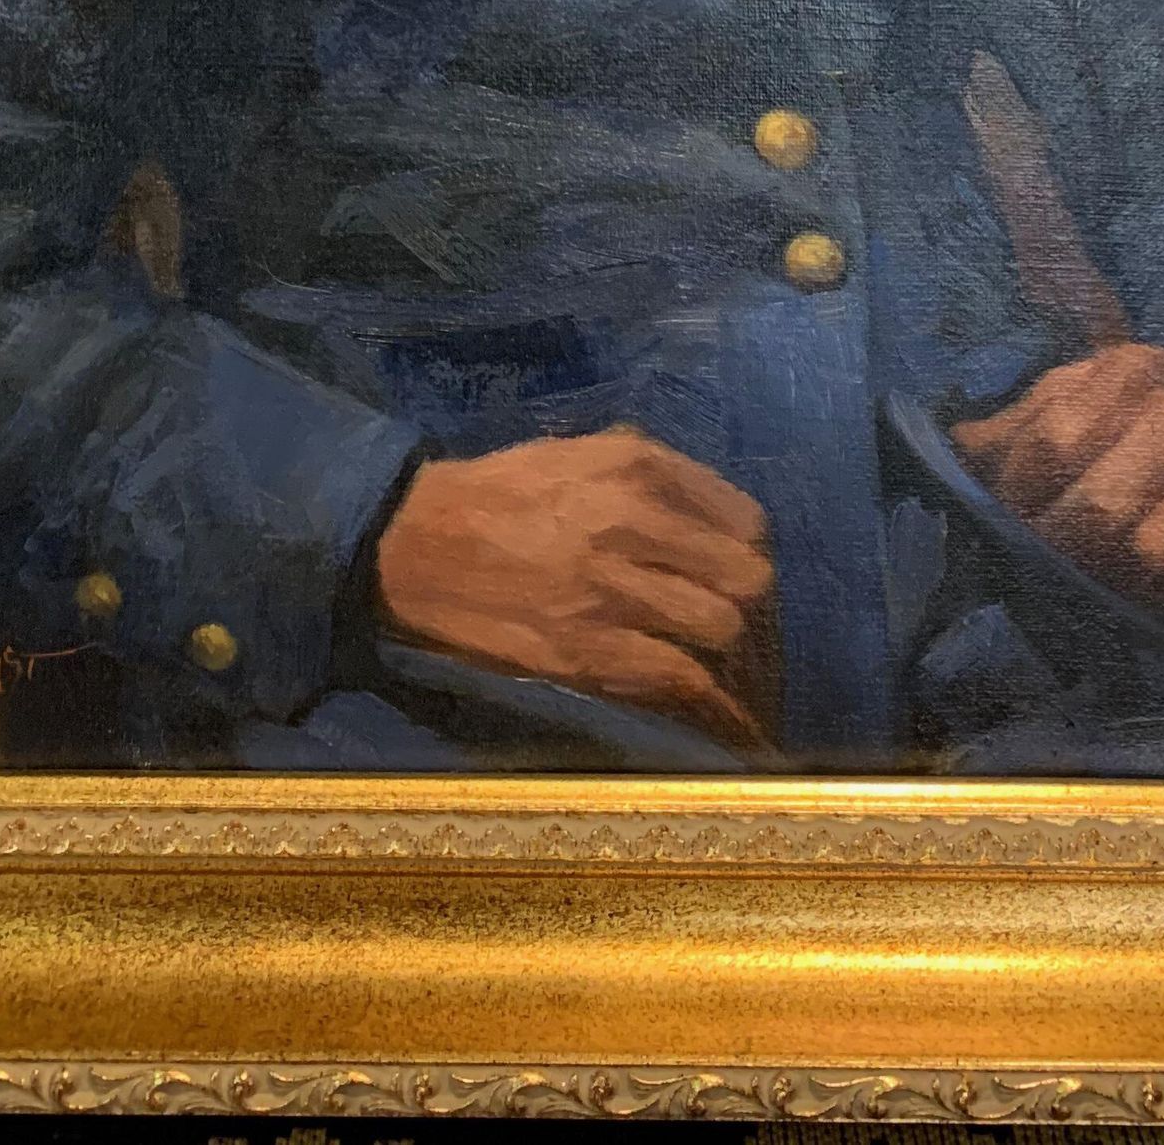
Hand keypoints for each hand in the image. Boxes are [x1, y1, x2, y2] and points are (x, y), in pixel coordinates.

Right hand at [372, 424, 776, 749]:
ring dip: (725, 651)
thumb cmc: (498, 494)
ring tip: (719, 662)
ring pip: (722, 627)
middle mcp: (632, 521)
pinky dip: (706, 701)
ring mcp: (610, 590)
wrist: (416, 543)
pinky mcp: (586, 650)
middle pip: (745, 576)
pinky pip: (679, 679)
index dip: (747, 550)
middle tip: (733, 618)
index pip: (743, 518)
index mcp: (634, 466)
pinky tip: (715, 711)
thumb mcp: (575, 452)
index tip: (735, 569)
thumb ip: (643, 469)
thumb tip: (707, 506)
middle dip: (747, 602)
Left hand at [951, 342, 1163, 611]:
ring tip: (1078, 593)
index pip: (1053, 443)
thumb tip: (957, 450)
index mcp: (1133, 372)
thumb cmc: (1147, 416)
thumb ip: (1021, 423)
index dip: (1015, 494)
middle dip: (1054, 551)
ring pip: (1147, 557)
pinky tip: (1137, 598)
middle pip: (1099, 510)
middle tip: (1029, 574)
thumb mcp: (1083, 396)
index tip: (1000, 524)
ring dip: (1104, 585)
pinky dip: (1158, 605)